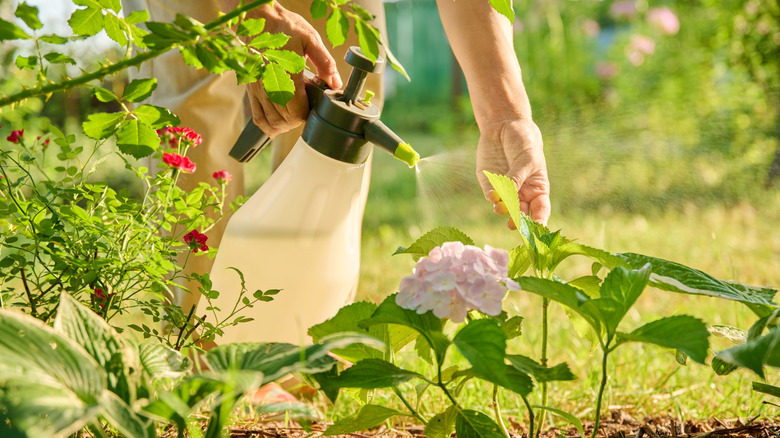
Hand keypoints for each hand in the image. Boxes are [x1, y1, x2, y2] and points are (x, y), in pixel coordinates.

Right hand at [237, 2, 342, 136]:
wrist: (258, 18)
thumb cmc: (285, 27)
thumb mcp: (310, 39)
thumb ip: (325, 63)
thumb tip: (335, 84)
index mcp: (286, 73)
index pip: (297, 111)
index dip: (308, 115)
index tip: (314, 107)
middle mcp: (269, 84)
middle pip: (285, 119)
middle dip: (299, 120)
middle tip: (307, 108)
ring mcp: (258, 89)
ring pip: (271, 121)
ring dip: (285, 124)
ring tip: (295, 114)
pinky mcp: (251, 89)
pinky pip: (257, 116)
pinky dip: (268, 124)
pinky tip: (279, 121)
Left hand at [477, 118, 550, 227]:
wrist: (505, 126)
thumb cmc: (524, 142)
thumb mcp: (527, 159)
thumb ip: (518, 177)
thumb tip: (508, 196)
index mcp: (537, 189)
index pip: (540, 210)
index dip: (539, 221)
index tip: (536, 229)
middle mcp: (521, 193)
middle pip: (520, 213)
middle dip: (517, 220)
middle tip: (513, 224)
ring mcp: (504, 189)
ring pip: (504, 206)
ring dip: (503, 209)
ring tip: (501, 208)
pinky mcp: (489, 183)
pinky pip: (490, 194)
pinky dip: (491, 197)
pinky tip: (493, 196)